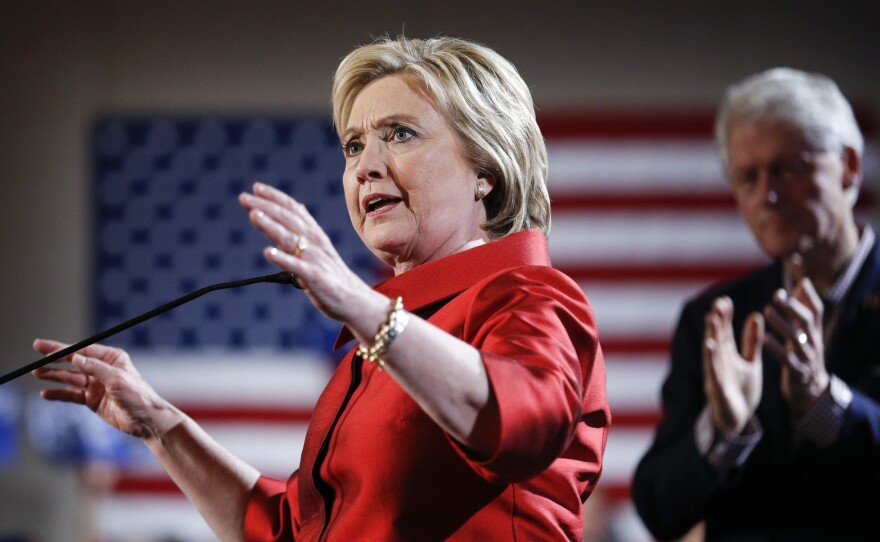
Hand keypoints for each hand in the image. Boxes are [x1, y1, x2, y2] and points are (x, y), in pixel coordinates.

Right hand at [31, 339, 181, 439]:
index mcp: (111, 359)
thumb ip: (96, 369)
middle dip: (54, 359)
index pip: (82, 350)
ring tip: (37, 373)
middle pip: (73, 362)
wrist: (146, 421)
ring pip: (70, 378)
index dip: (62, 349)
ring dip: (54, 376)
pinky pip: (72, 395)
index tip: (43, 347)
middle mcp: (102, 370)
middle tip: (36, 356)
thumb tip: (76, 357)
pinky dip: (59, 394)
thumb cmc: (139, 396)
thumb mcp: (118, 380)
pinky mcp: (92, 400)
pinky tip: (46, 393)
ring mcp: (96, 385)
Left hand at [239, 182, 382, 323]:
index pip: (294, 209)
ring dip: (271, 226)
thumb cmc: (333, 275)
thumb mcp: (320, 246)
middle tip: (244, 197)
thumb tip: (298, 207)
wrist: (355, 299)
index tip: (256, 187)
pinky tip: (268, 252)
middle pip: (288, 219)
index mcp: (315, 234)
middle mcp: (315, 242)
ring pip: (290, 239)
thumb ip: (306, 229)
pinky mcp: (315, 277)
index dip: (275, 197)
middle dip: (265, 206)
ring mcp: (314, 259)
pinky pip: (296, 267)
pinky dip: (282, 258)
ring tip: (253, 215)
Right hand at [702, 297, 763, 434]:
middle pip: (717, 338)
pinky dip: (710, 358)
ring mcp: (716, 375)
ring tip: (712, 318)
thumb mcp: (751, 362)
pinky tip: (709, 345)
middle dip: (717, 320)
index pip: (725, 332)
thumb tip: (755, 315)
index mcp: (727, 356)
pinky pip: (713, 371)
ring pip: (713, 351)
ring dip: (712, 334)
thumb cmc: (741, 390)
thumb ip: (752, 342)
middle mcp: (719, 362)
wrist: (738, 421)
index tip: (725, 300)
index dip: (725, 316)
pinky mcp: (717, 389)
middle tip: (717, 303)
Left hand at [762, 278, 828, 418]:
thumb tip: (803, 283)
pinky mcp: (797, 372)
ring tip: (767, 311)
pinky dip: (776, 348)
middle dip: (793, 307)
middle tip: (777, 295)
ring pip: (795, 338)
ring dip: (781, 324)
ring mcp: (806, 358)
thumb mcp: (806, 332)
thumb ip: (802, 309)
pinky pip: (787, 359)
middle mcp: (812, 342)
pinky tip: (765, 338)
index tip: (801, 282)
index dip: (810, 297)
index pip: (816, 311)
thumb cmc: (804, 354)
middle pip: (806, 322)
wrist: (810, 390)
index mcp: (813, 332)